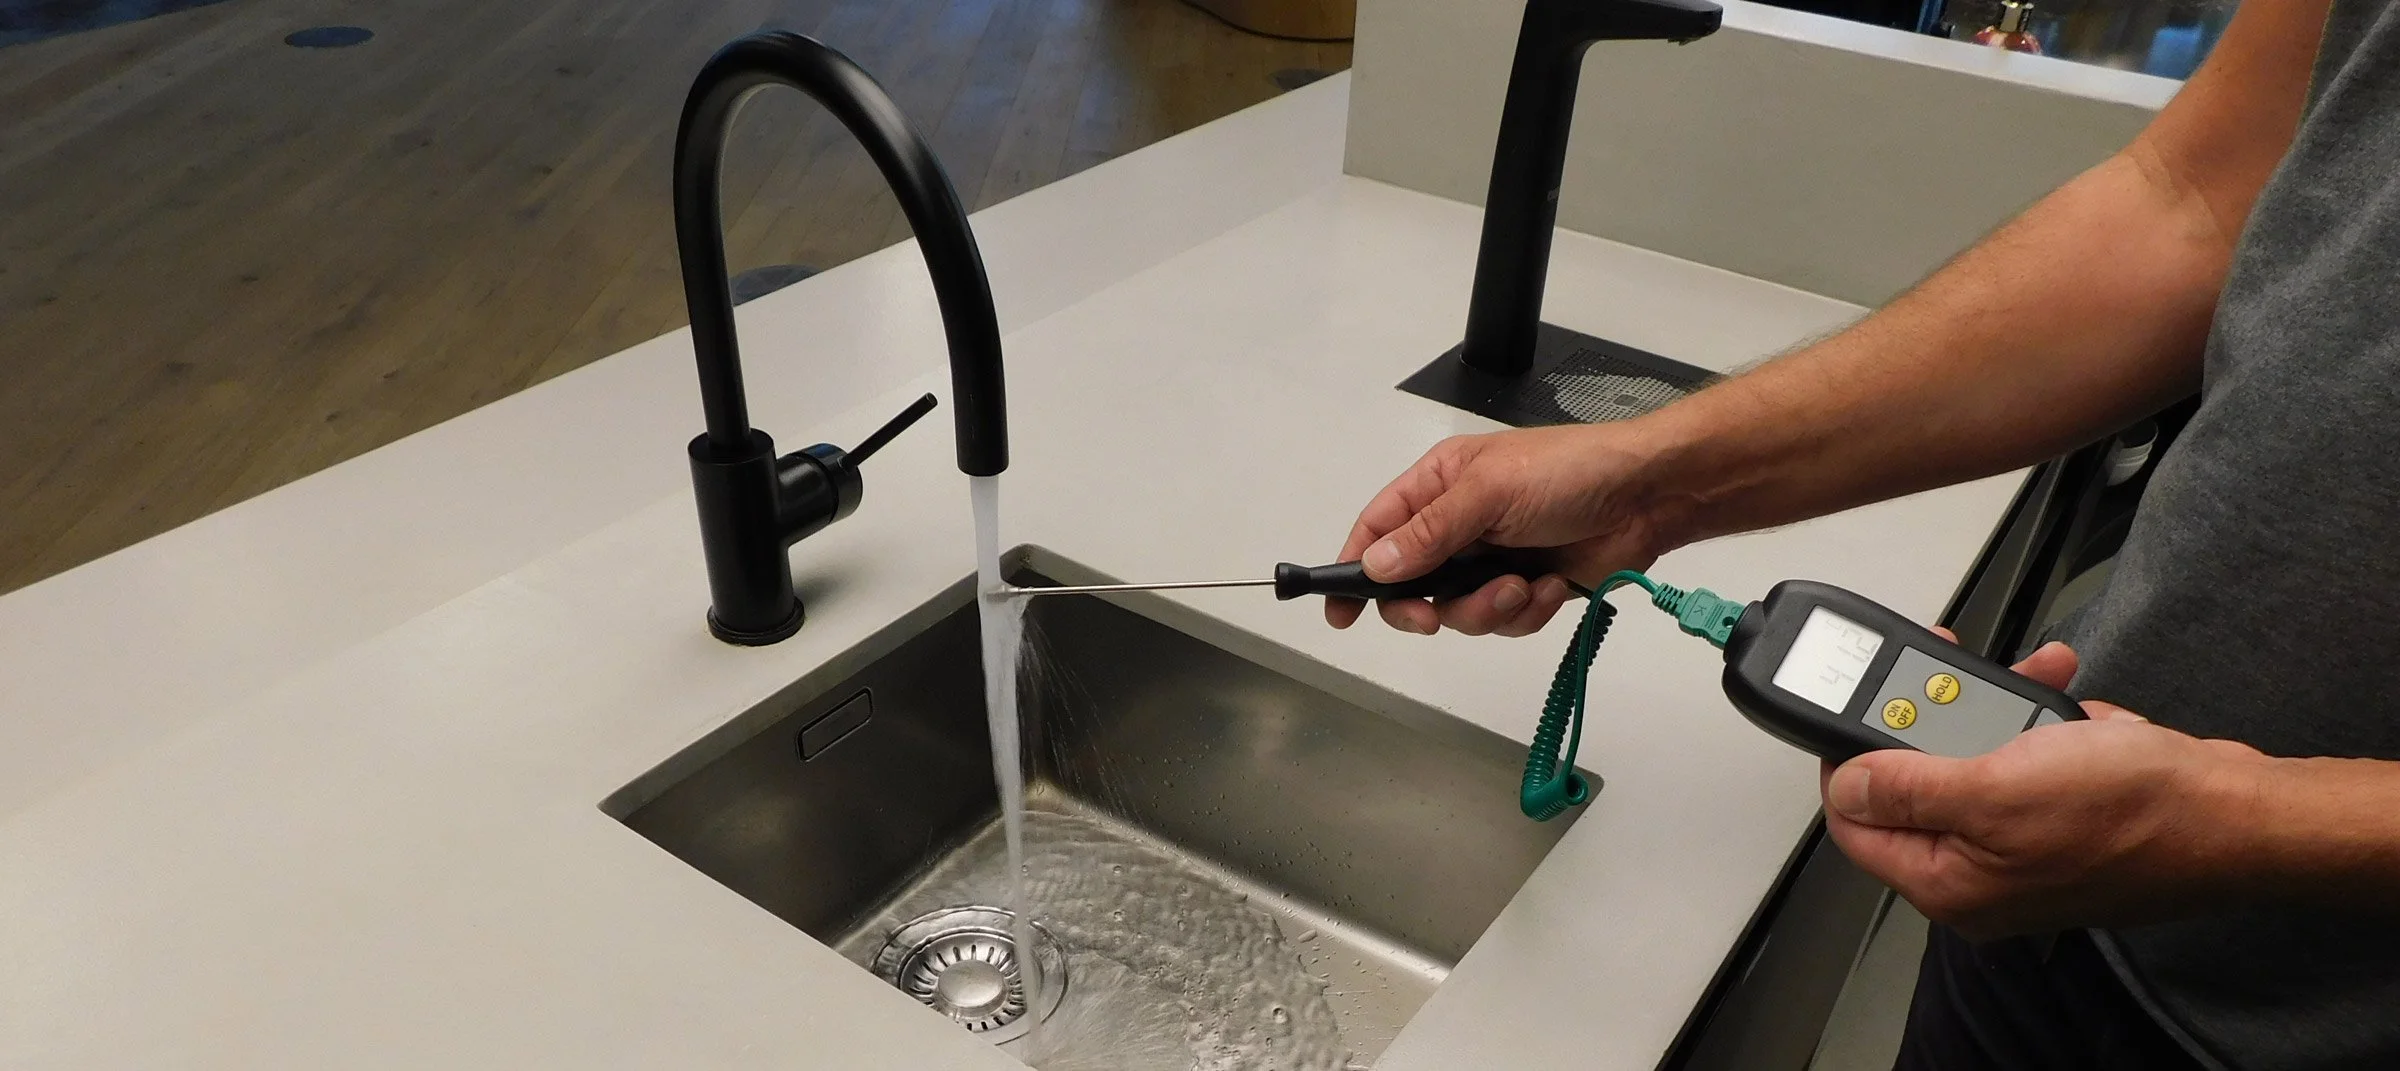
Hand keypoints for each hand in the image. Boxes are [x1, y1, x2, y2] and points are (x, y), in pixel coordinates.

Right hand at [1327, 425, 1678, 635]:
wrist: (1649, 495)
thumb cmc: (1568, 473)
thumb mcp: (1488, 493)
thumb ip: (1428, 533)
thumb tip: (1373, 566)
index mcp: (1438, 486)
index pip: (1378, 530)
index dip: (1353, 569)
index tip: (1339, 612)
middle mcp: (1458, 526)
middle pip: (1411, 585)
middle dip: (1426, 606)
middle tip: (1436, 617)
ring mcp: (1492, 560)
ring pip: (1458, 612)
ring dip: (1489, 609)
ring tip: (1523, 586)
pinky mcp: (1527, 589)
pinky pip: (1503, 621)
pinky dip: (1527, 612)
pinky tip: (1553, 587)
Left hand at [1822, 636, 2273, 938]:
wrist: (2236, 811)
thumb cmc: (2134, 812)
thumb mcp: (1996, 790)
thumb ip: (1909, 788)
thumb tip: (1846, 785)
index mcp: (1947, 884)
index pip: (1856, 824)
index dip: (1847, 762)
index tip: (1859, 707)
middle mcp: (1980, 873)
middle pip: (1913, 785)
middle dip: (1931, 716)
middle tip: (1945, 669)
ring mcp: (2023, 844)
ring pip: (1976, 759)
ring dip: (1994, 705)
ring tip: (2027, 674)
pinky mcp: (2064, 815)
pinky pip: (2029, 757)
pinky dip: (2041, 718)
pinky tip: (2067, 698)